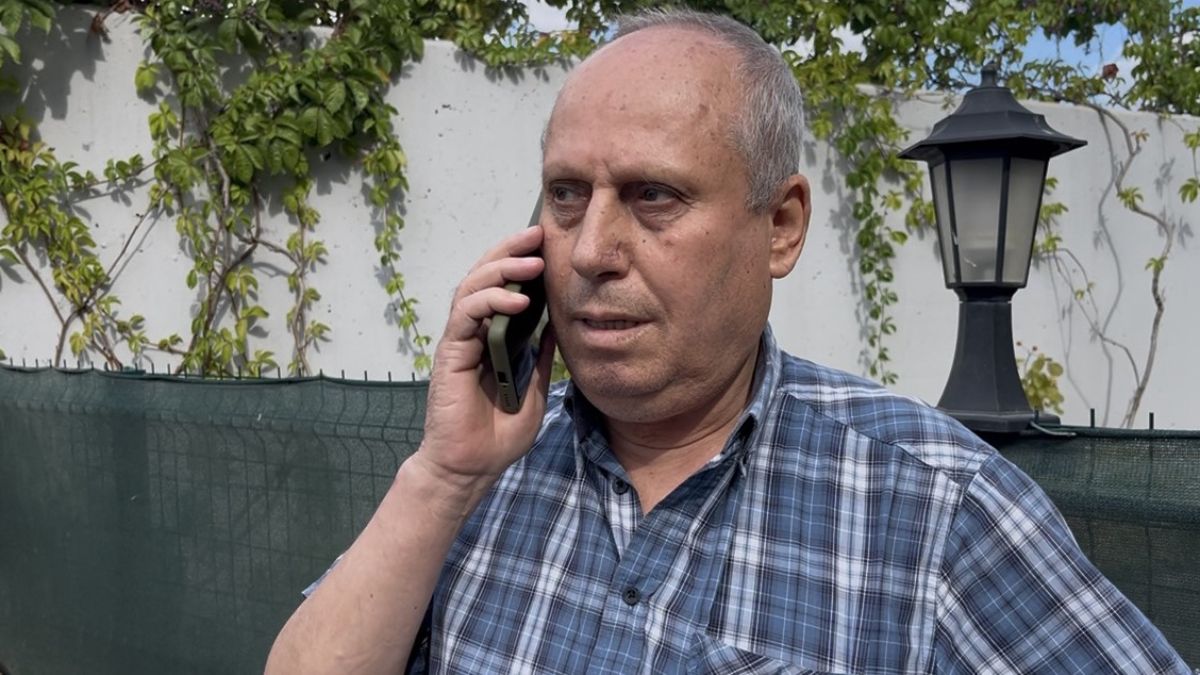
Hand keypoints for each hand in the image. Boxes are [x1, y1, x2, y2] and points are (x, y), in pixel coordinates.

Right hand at [413, 225, 556, 491]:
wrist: (470, 467)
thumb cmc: (498, 434)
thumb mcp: (535, 388)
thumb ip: (542, 356)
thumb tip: (559, 321)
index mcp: (494, 337)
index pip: (504, 287)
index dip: (521, 261)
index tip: (547, 243)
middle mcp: (474, 332)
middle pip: (485, 276)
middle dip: (510, 250)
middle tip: (537, 232)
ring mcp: (460, 341)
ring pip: (472, 287)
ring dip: (502, 269)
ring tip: (532, 262)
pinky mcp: (450, 353)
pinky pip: (466, 316)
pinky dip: (490, 302)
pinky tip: (517, 301)